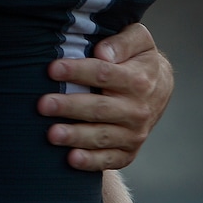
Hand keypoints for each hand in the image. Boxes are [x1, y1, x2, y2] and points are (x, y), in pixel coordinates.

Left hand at [37, 23, 172, 170]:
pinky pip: (109, 159)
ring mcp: (134, 134)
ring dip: (75, 136)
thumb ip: (121, 42)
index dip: (77, 71)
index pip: (104, 74)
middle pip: (99, 108)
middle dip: (69, 107)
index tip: (52, 69)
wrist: (160, 88)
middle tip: (43, 105)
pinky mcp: (129, 152)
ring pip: (102, 136)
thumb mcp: (139, 40)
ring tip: (51, 134)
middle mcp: (138, 109)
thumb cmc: (139, 58)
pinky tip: (71, 159)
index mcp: (138, 79)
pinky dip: (91, 161)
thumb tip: (101, 52)